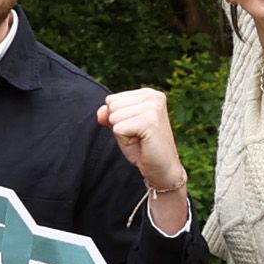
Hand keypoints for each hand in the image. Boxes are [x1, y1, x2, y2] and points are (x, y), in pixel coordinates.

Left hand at [98, 89, 188, 222]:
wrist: (162, 169)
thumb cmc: (143, 147)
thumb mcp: (122, 127)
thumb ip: (109, 114)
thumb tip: (101, 112)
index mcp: (148, 93)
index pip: (111, 100)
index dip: (117, 118)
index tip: (135, 128)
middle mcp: (153, 96)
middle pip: (112, 106)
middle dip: (119, 125)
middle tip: (138, 135)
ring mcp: (153, 107)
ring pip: (114, 117)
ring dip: (123, 133)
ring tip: (140, 139)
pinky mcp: (150, 121)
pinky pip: (118, 129)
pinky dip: (125, 141)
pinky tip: (142, 143)